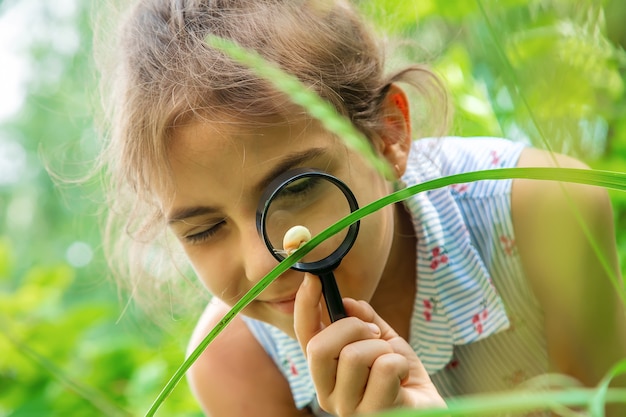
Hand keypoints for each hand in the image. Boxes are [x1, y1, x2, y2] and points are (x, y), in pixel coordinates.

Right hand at [294, 274, 445, 416]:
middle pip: (319, 347)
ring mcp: (348, 407)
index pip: (304, 336)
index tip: (313, 279)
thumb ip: (364, 320)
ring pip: (353, 356)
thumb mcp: (382, 339)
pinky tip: (403, 377)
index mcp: (324, 371)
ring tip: (392, 360)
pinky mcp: (373, 413)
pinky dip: (400, 363)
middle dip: (352, 328)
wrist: (426, 408)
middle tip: (374, 333)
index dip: (304, 306)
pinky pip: (385, 368)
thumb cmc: (400, 375)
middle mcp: (327, 393)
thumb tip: (348, 302)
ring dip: (381, 348)